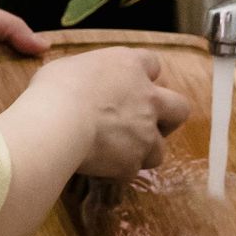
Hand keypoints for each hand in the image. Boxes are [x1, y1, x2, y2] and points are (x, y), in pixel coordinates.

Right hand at [50, 48, 189, 178]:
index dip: (144, 76)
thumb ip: (85, 75)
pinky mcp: (133, 162)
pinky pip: (131, 171)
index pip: (152, 63)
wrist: (58, 123)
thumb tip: (77, 83)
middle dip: (167, 118)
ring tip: (118, 154)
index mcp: (129, 66)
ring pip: (160, 149)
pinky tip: (99, 168)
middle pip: (179, 108)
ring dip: (143, 152)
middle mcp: (147, 98)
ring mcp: (145, 133)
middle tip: (146, 124)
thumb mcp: (66, 67)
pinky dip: (117, 171)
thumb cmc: (56, 88)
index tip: (131, 85)